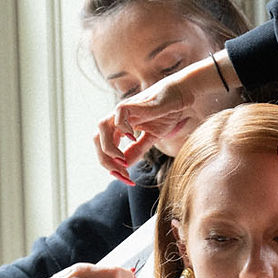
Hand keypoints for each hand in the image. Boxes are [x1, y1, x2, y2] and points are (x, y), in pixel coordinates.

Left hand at [94, 55, 235, 182]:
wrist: (180, 97)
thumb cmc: (166, 114)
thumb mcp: (151, 138)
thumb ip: (138, 150)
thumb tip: (125, 166)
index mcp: (119, 129)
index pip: (105, 150)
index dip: (113, 167)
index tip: (128, 180)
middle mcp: (116, 120)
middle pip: (97, 140)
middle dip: (106, 161)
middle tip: (123, 175)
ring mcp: (123, 111)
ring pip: (101, 128)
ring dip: (108, 148)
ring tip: (122, 161)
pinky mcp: (133, 103)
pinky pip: (118, 114)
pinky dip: (121, 128)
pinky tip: (133, 138)